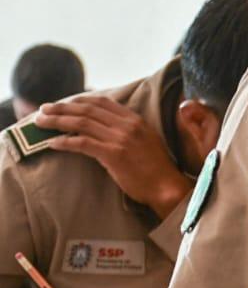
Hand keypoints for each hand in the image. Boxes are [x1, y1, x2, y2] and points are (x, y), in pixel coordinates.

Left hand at [36, 97, 193, 217]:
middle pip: (87, 109)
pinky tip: (53, 143)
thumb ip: (127, 131)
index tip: (63, 103)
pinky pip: (82, 143)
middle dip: (61, 108)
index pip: (102, 102)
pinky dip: (64, 141)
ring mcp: (120, 139)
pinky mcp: (113, 154)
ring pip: (81, 123)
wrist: (166, 187)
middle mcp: (127, 125)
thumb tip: (102, 129)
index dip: (78, 101)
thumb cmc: (156, 168)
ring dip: (57, 121)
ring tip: (40, 123)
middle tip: (43, 110)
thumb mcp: (146, 141)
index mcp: (135, 120)